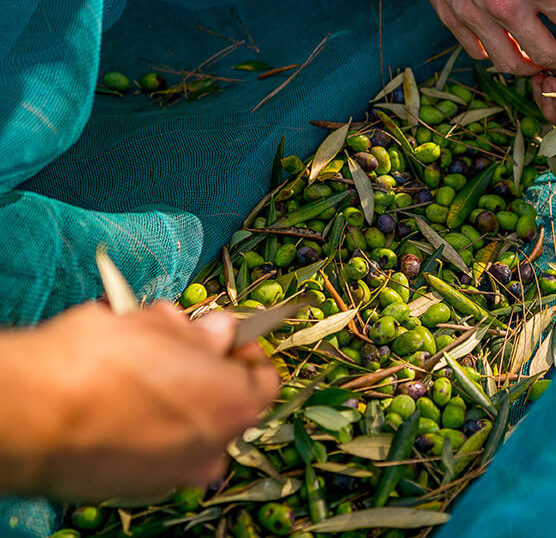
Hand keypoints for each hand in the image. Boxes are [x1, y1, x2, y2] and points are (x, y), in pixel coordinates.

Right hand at [2, 301, 278, 500]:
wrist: (35, 414)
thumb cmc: (106, 361)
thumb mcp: (163, 326)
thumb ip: (203, 332)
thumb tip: (221, 331)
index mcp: (234, 406)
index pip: (264, 377)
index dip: (246, 348)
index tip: (224, 332)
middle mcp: (211, 450)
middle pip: (223, 398)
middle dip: (202, 362)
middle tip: (171, 333)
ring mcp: (172, 474)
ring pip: (186, 420)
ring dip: (171, 387)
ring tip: (134, 353)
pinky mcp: (134, 486)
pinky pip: (155, 444)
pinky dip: (145, 418)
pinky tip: (115, 392)